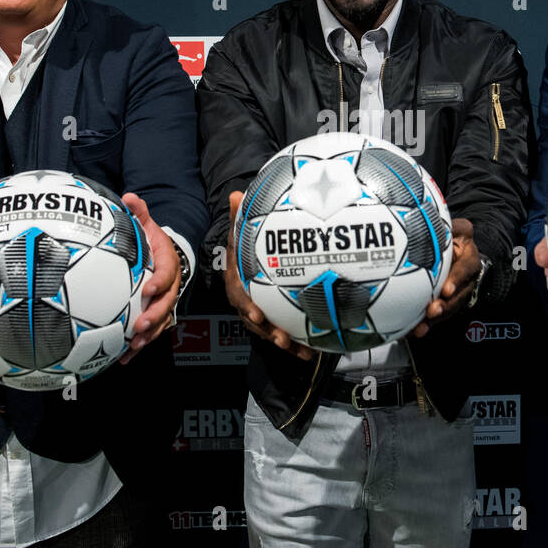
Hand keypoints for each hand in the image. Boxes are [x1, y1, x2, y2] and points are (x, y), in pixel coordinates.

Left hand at [119, 193, 182, 364]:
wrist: (165, 257)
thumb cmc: (153, 243)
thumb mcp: (148, 226)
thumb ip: (140, 213)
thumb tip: (129, 197)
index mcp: (168, 265)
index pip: (168, 274)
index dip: (160, 283)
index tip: (148, 289)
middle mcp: (170, 288)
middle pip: (166, 305)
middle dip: (154, 317)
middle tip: (139, 326)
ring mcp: (164, 304)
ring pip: (160, 323)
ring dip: (148, 336)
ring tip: (133, 346)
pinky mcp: (155, 316)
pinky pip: (150, 333)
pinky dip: (138, 346)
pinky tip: (124, 359)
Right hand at [225, 191, 312, 359]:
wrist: (246, 260)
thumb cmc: (246, 246)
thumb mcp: (241, 230)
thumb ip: (240, 217)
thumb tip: (236, 194)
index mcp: (236, 282)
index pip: (238, 295)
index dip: (246, 305)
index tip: (256, 313)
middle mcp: (245, 301)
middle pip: (254, 321)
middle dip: (267, 332)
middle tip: (281, 339)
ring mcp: (258, 313)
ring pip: (268, 332)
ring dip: (283, 342)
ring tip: (301, 351)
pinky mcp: (272, 320)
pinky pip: (282, 334)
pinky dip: (296, 345)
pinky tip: (312, 353)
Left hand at [411, 217, 480, 336]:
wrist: (459, 250)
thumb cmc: (454, 237)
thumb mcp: (456, 227)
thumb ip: (448, 225)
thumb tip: (429, 216)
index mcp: (469, 257)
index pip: (467, 269)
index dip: (457, 279)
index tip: (447, 289)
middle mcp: (467, 277)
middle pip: (460, 295)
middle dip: (446, 305)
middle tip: (432, 311)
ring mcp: (459, 292)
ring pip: (450, 308)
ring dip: (436, 319)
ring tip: (421, 327)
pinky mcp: (448, 302)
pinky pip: (439, 314)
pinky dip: (427, 323)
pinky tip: (414, 331)